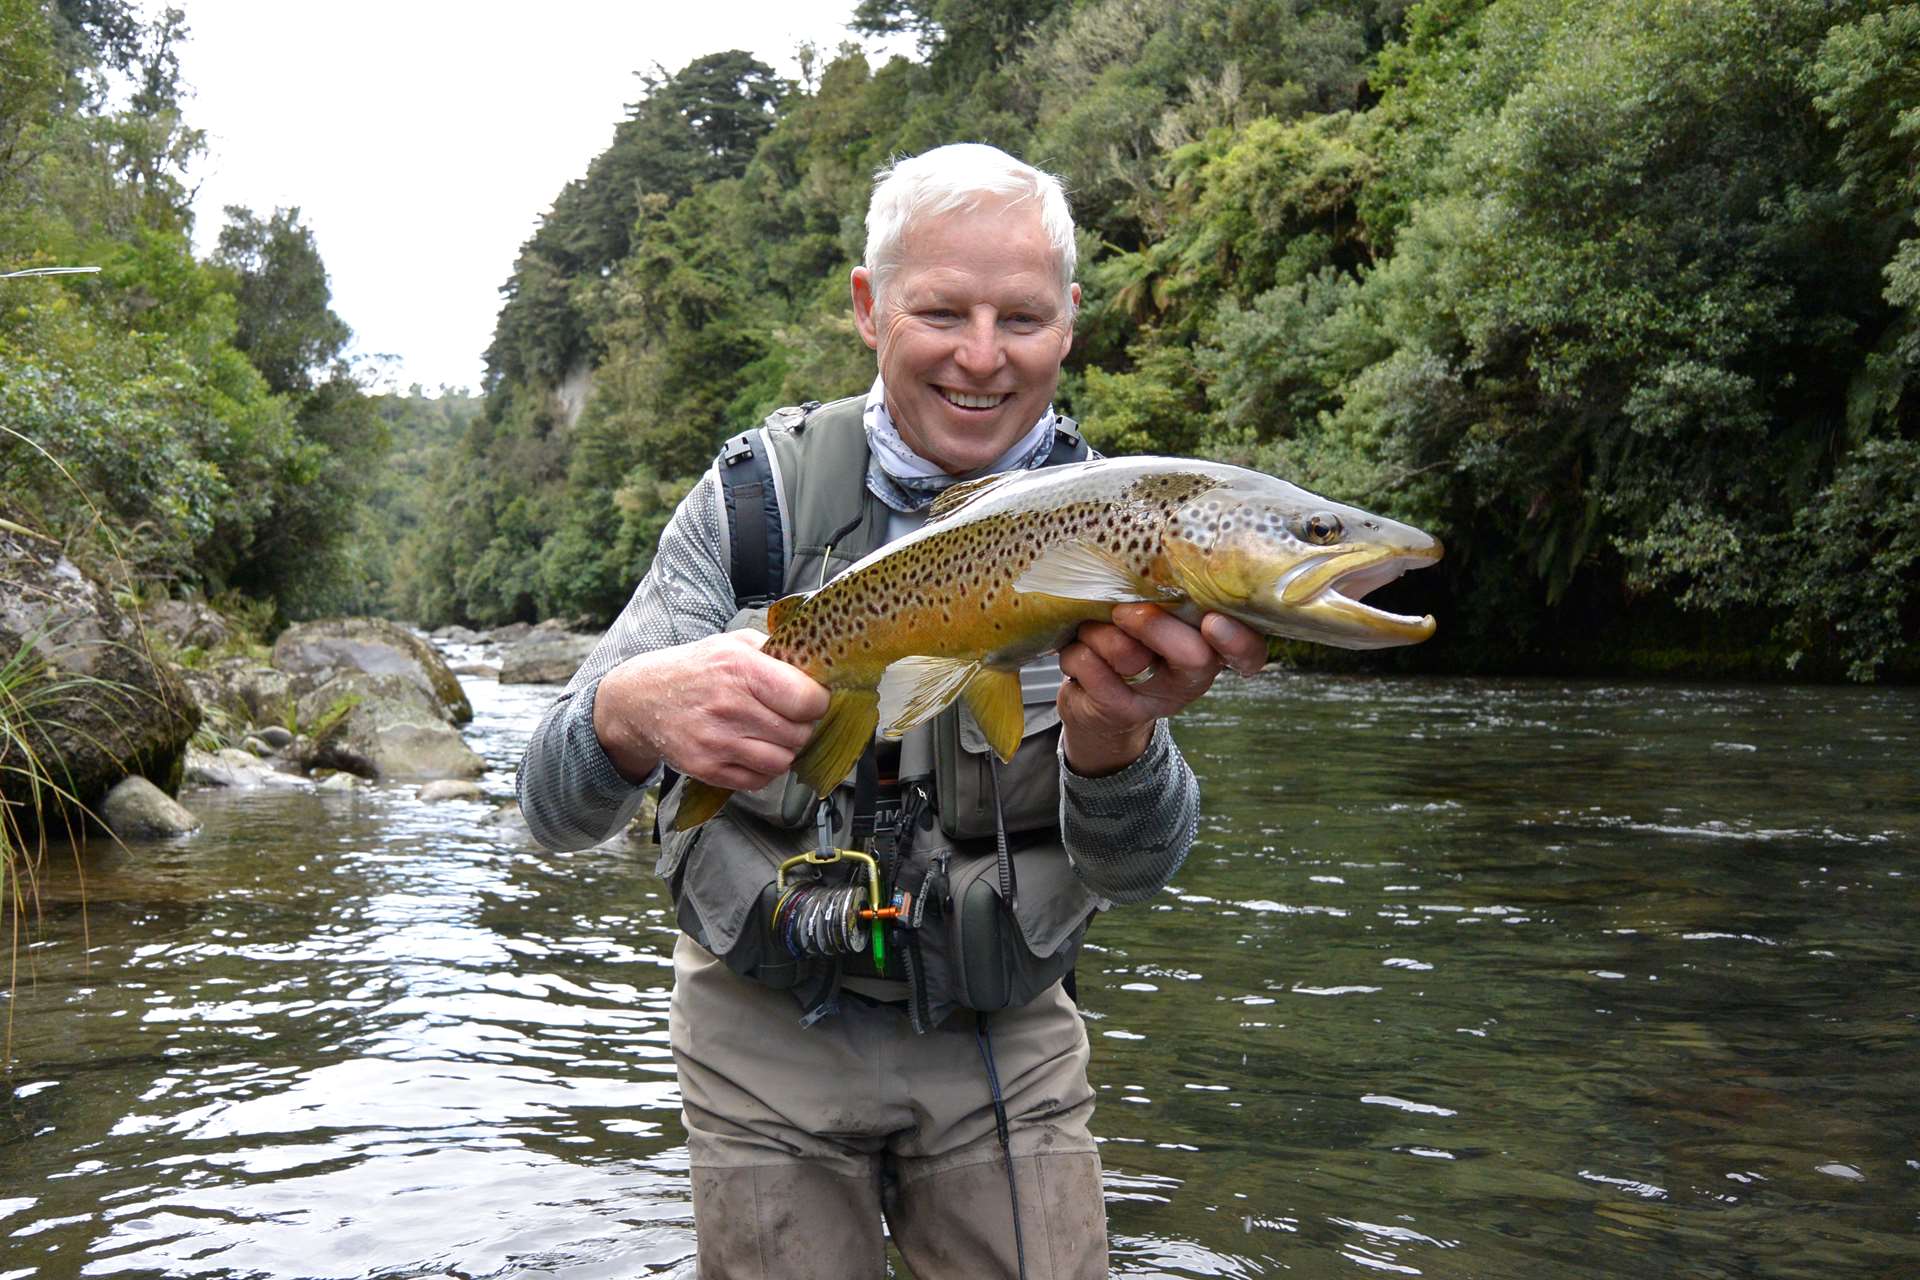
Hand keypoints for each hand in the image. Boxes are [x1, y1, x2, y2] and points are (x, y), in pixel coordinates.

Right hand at [592, 631, 830, 789]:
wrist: (641, 700)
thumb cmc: (696, 670)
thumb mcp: (734, 643)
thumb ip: (777, 652)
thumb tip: (819, 667)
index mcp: (740, 667)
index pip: (807, 699)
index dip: (816, 702)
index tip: (809, 699)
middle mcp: (728, 705)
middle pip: (799, 733)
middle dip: (801, 727)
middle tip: (787, 717)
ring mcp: (716, 741)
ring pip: (783, 761)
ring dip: (784, 751)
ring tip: (770, 734)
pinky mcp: (707, 768)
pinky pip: (759, 781)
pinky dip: (763, 769)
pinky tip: (751, 749)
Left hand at [1057, 604, 1267, 776]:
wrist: (1097, 705)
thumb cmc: (1132, 643)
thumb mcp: (1157, 621)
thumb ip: (1165, 600)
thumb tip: (1147, 559)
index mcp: (1211, 648)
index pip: (1249, 652)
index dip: (1238, 640)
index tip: (1212, 620)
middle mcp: (1192, 678)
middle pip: (1193, 656)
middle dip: (1156, 626)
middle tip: (1124, 611)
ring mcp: (1156, 699)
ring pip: (1128, 655)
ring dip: (1099, 632)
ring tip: (1093, 630)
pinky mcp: (1118, 711)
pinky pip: (1090, 667)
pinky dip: (1076, 652)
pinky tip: (1080, 653)